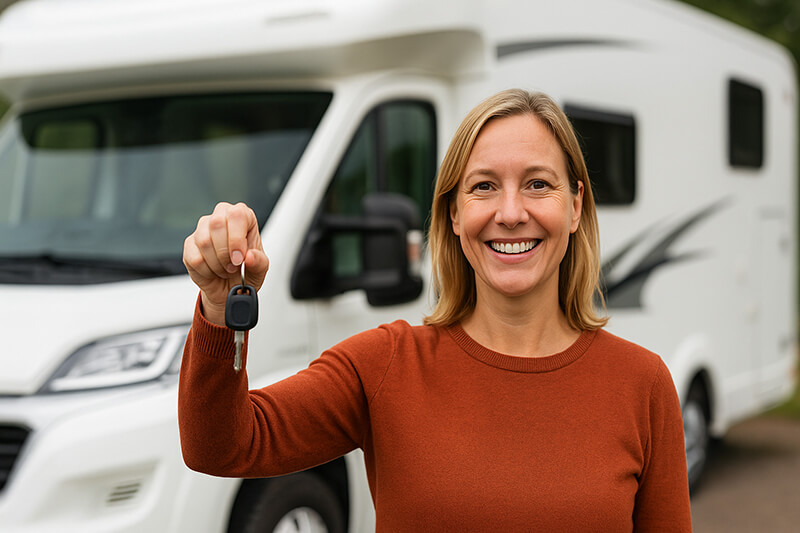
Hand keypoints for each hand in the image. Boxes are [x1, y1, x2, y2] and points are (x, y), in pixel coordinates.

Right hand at [183, 202, 268, 324]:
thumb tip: (250, 256)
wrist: (230, 287)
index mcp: (242, 217)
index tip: (239, 258)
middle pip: (217, 223)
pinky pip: (195, 258)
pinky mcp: (190, 245)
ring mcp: (202, 230)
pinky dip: (207, 271)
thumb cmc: (246, 271)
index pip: (237, 215)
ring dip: (217, 264)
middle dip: (225, 252)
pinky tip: (213, 272)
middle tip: (233, 266)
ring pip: (204, 242)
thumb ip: (259, 262)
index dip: (237, 238)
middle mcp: (221, 217)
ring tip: (226, 270)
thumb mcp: (260, 269)